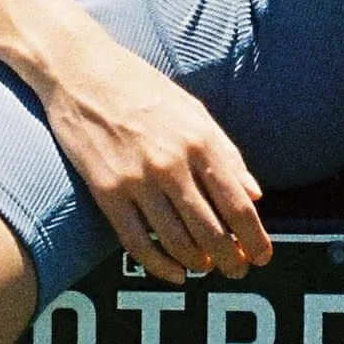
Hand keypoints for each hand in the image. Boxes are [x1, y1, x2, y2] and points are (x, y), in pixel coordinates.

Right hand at [38, 32, 270, 285]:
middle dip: (230, 259)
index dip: (254, 238)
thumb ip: (227, 153)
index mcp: (199, 140)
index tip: (261, 257)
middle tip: (237, 270)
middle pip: (211, 231)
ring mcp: (137, 180)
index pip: (237, 204)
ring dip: (198, 263)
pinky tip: (175, 272)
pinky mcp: (106, 192)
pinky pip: (138, 243)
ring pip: (178, 242)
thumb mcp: (193, 110)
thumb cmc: (141, 87)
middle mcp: (171, 163)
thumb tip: (255, 194)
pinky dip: (160, 266)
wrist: (81, 70)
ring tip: (206, 268)